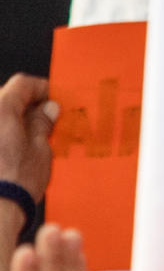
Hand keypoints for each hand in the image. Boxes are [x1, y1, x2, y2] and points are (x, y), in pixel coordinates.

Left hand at [0, 77, 55, 204]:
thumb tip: (46, 110)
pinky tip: (6, 156)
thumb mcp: (41, 150)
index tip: (52, 100)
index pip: (23, 84)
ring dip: (8, 126)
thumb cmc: (12, 186)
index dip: (42, 89)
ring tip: (24, 144)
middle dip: (23, 108)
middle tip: (43, 123)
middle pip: (4, 100)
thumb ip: (43, 124)